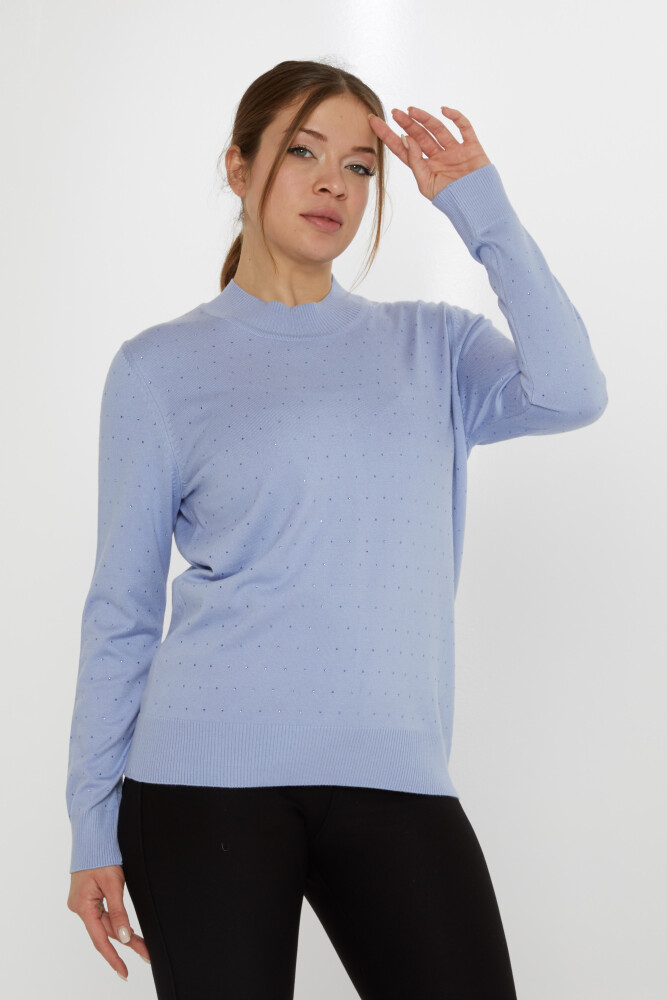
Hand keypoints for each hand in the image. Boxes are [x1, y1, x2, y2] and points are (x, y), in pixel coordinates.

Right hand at [67, 864, 149, 980]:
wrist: (94, 834)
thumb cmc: (101, 854)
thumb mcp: (113, 884)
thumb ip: (118, 912)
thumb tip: (123, 938)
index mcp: (82, 906)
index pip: (99, 939)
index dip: (113, 958)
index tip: (124, 972)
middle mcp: (80, 906)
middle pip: (105, 931)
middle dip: (126, 943)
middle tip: (146, 955)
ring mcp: (84, 901)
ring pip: (106, 923)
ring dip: (123, 933)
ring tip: (143, 945)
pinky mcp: (90, 896)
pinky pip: (104, 913)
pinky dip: (117, 920)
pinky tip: (128, 930)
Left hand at [368, 106, 490, 200]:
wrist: (476, 208)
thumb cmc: (451, 201)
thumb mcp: (426, 184)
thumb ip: (415, 162)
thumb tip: (406, 138)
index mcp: (426, 167)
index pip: (403, 148)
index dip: (388, 135)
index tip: (374, 121)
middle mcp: (439, 156)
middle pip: (420, 136)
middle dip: (406, 123)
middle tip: (395, 112)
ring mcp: (455, 151)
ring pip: (438, 129)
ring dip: (425, 119)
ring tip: (411, 110)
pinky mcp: (472, 147)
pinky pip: (464, 128)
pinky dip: (456, 117)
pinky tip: (443, 110)